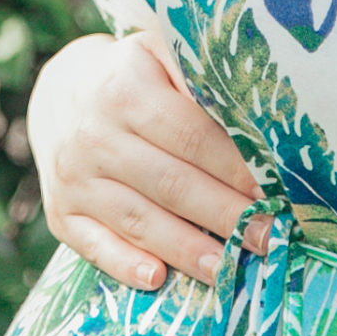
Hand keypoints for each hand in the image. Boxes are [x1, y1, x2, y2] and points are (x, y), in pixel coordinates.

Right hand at [26, 30, 266, 289]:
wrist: (63, 93)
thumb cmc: (137, 78)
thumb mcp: (164, 56)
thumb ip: (204, 79)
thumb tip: (266, 118)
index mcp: (125, 88)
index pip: (192, 136)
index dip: (237, 168)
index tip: (275, 191)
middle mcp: (93, 134)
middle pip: (171, 184)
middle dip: (227, 215)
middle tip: (269, 237)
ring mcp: (73, 177)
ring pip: (139, 220)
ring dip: (189, 250)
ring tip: (231, 268)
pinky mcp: (61, 213)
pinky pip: (94, 245)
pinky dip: (125, 265)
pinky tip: (157, 280)